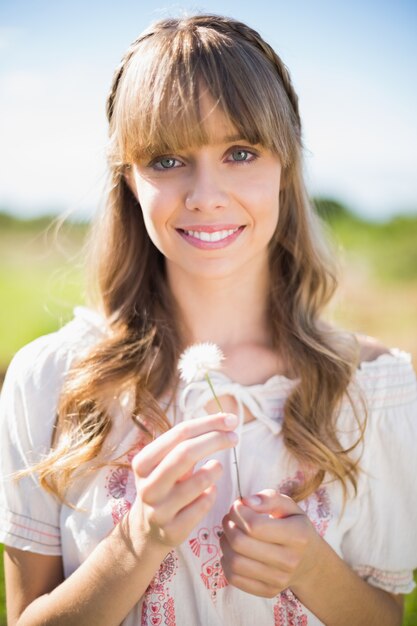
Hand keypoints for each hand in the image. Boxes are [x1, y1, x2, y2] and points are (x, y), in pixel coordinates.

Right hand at [128, 413, 238, 550]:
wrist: (147, 529)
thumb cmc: (165, 484)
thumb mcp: (165, 462)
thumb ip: (189, 441)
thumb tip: (226, 420)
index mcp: (143, 462)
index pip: (179, 433)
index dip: (208, 423)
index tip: (231, 420)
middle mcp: (147, 486)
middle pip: (186, 453)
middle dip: (215, 440)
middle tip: (234, 437)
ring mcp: (159, 511)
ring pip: (199, 482)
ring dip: (215, 470)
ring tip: (217, 467)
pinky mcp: (173, 531)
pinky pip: (203, 505)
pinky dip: (212, 494)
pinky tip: (210, 490)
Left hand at [220, 489, 322, 597]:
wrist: (310, 562)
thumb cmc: (295, 527)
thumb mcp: (289, 506)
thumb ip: (269, 498)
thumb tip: (246, 502)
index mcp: (297, 536)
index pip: (255, 525)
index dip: (238, 512)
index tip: (237, 505)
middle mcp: (289, 561)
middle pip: (241, 544)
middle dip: (228, 526)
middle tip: (229, 519)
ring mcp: (279, 580)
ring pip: (235, 562)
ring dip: (225, 543)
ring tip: (229, 533)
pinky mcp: (268, 591)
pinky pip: (234, 578)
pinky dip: (226, 562)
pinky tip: (233, 551)